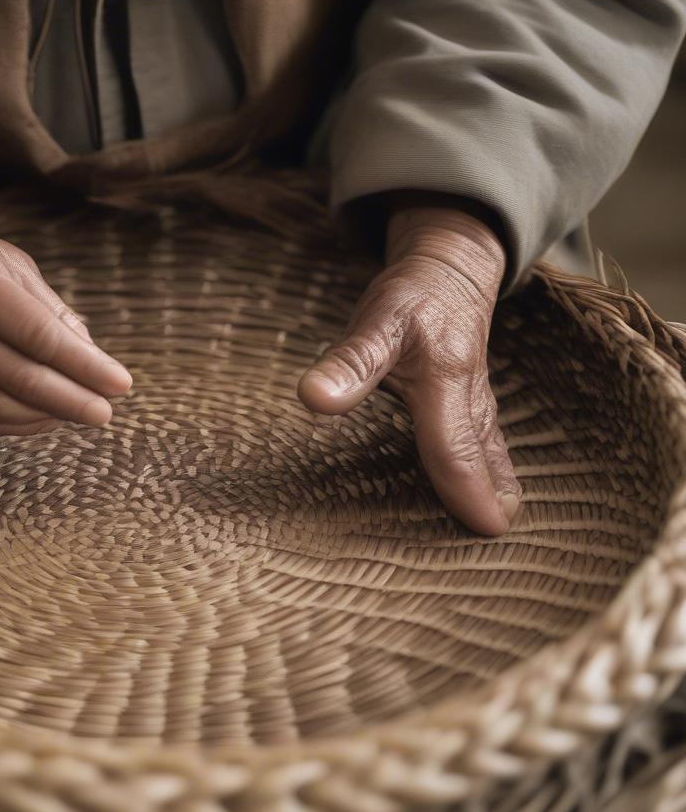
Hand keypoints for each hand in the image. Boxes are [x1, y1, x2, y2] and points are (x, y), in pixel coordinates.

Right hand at [0, 185, 131, 438]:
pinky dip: (10, 426)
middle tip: (104, 413)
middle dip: (72, 401)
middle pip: (19, 378)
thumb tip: (92, 358)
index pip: (38, 336)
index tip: (121, 385)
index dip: (85, 366)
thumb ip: (50, 309)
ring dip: (44, 418)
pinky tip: (38, 419)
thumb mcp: (6, 263)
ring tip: (75, 415)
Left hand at [297, 200, 520, 535]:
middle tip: (497, 544)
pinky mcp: (473, 401)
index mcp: (446, 381)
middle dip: (488, 500)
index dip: (465, 489)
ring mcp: (476, 399)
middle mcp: (469, 395)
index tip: (485, 528)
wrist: (450, 267)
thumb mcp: (375, 321)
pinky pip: (485, 442)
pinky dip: (492, 472)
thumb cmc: (409, 296)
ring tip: (499, 530)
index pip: (451, 446)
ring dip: (494, 489)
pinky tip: (494, 499)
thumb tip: (313, 399)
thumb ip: (349, 363)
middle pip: (479, 456)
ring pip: (489, 451)